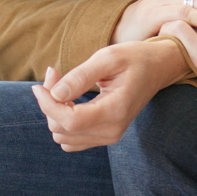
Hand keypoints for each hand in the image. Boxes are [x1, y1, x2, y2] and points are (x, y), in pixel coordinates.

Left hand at [31, 39, 186, 150]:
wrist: (157, 68)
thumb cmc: (133, 58)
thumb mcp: (107, 58)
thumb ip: (80, 76)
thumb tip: (56, 94)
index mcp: (115, 111)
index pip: (70, 121)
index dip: (48, 104)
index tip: (39, 85)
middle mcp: (112, 131)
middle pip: (62, 129)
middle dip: (49, 103)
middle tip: (54, 74)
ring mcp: (108, 137)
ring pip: (62, 135)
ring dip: (54, 112)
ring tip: (61, 84)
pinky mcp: (103, 136)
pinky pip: (70, 138)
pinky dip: (62, 120)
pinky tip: (67, 99)